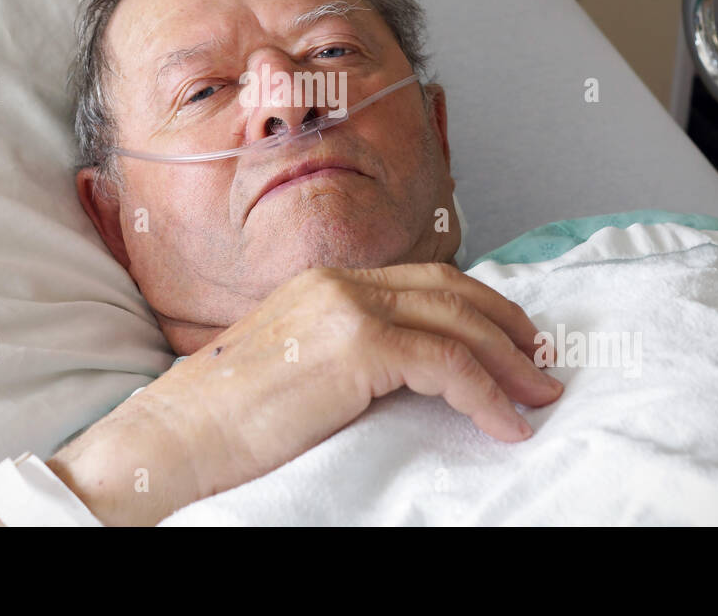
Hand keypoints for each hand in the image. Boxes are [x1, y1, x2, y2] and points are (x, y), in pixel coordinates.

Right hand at [49, 262, 560, 524]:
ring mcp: (346, 307)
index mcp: (323, 284)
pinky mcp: (355, 345)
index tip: (511, 340)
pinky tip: (504, 422)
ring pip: (456, 322)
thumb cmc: (225, 420)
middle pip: (449, 290)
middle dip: (505, 326)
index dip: (476, 306)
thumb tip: (407, 382)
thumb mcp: (295, 370)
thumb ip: (347, 358)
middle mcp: (338, 282)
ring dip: (508, 361)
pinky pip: (445, 363)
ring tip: (538, 396)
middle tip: (541, 363)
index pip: (420, 281)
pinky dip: (485, 393)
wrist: (176, 436)